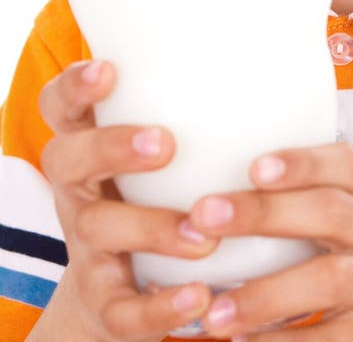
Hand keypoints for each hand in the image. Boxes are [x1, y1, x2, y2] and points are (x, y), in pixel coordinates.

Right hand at [36, 60, 214, 340]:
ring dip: (151, 227)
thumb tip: (275, 62)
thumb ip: (195, 113)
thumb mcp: (160, 154)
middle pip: (67, 159)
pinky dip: (159, 306)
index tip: (109, 69)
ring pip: (97, 229)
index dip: (75, 86)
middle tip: (165, 143)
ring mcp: (86, 244)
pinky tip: (199, 297)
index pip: (61, 105)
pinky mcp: (103, 299)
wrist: (122, 287)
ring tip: (203, 236)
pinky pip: (121, 307)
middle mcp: (78, 189)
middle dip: (112, 147)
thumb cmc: (159, 193)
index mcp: (88, 143)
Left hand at [187, 142, 352, 339]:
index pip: (345, 164)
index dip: (301, 162)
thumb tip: (221, 173)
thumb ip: (317, 192)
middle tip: (204, 215)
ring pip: (327, 281)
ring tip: (214, 309)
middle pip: (329, 213)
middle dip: (264, 213)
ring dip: (266, 295)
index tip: (254, 165)